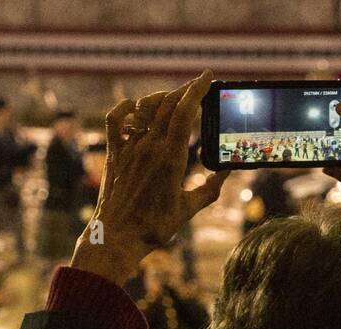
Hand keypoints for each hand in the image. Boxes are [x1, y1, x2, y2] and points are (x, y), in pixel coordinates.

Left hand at [70, 70, 228, 285]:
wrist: (117, 238)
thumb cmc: (153, 227)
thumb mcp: (189, 209)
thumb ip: (211, 189)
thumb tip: (227, 173)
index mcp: (171, 158)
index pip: (185, 112)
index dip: (197, 89)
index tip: (207, 77)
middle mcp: (149, 148)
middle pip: (167, 104)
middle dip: (185, 90)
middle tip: (197, 86)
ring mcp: (129, 149)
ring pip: (144, 108)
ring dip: (160, 96)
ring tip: (172, 98)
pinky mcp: (114, 154)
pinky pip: (114, 121)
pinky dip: (124, 108)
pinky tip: (135, 106)